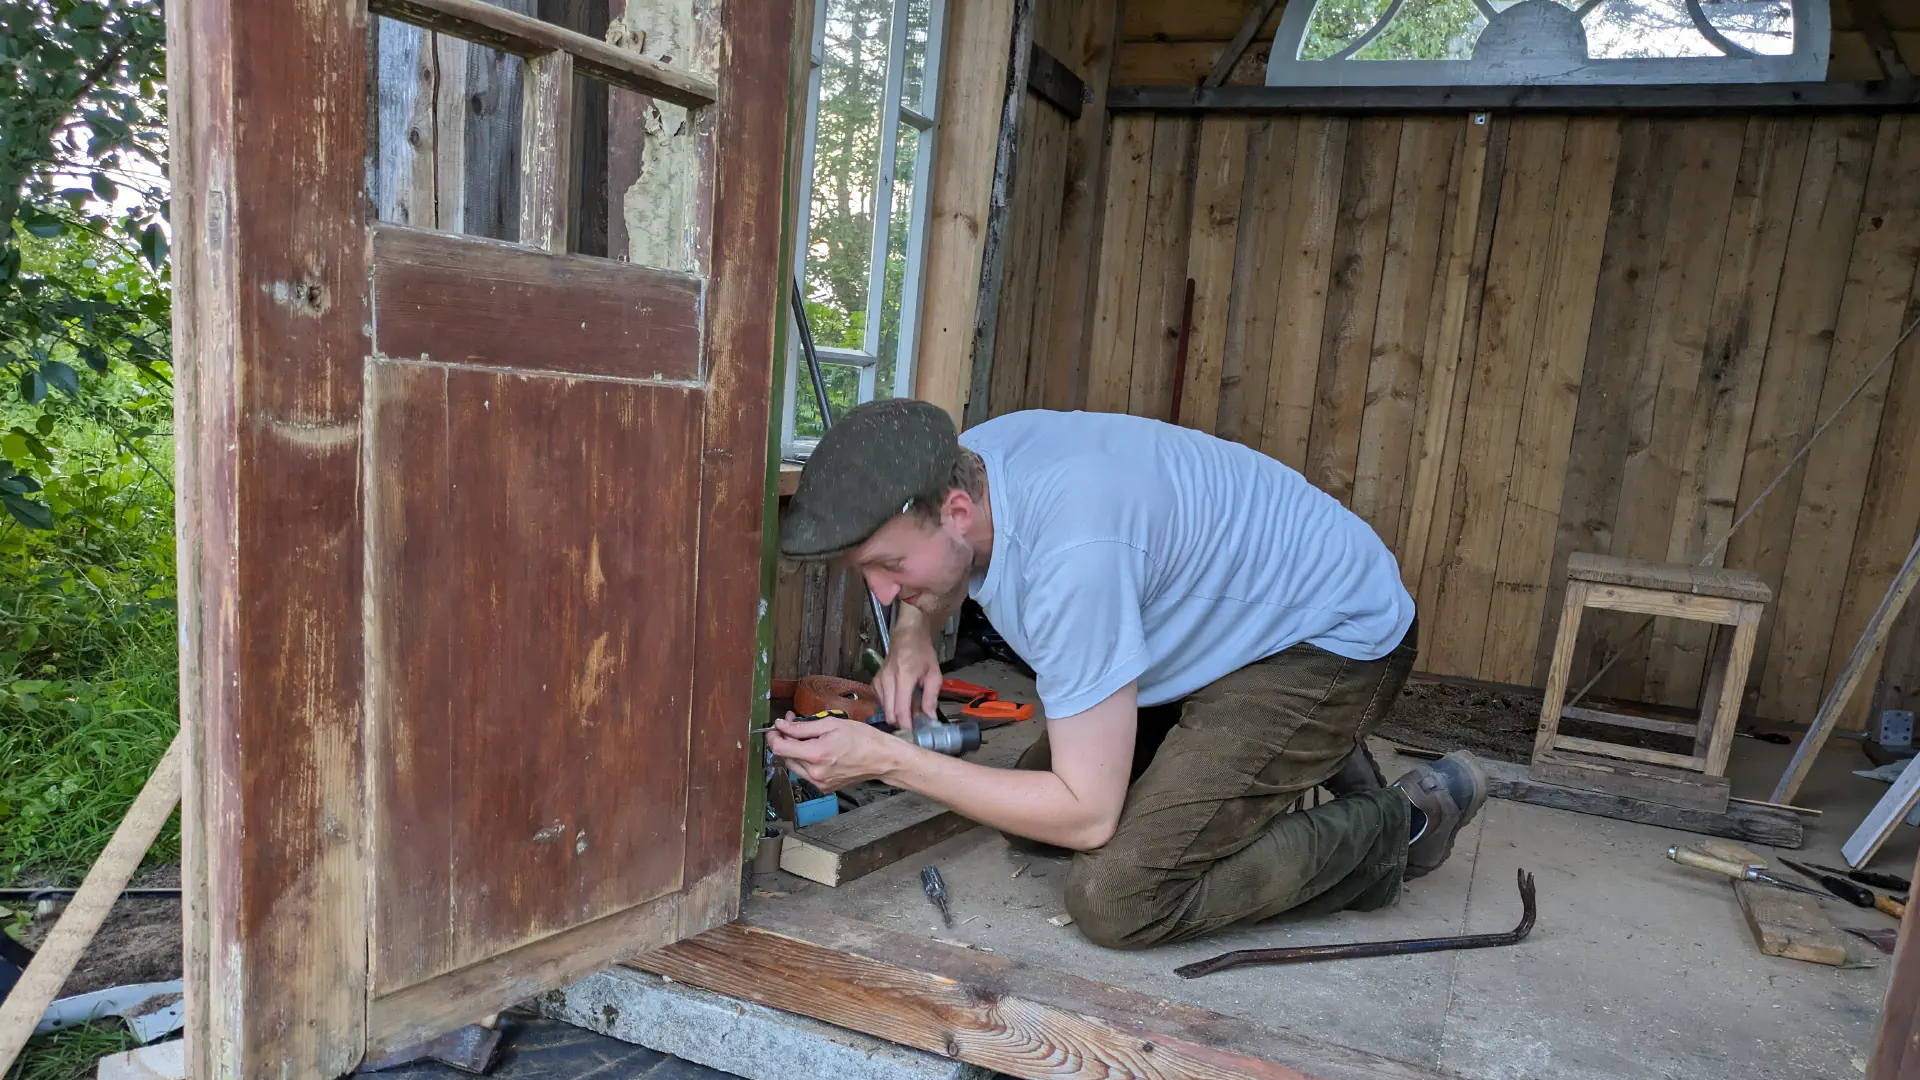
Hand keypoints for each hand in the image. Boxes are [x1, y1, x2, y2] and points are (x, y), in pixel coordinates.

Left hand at [766, 710, 903, 791]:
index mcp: (816, 755)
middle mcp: (814, 773)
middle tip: (793, 723)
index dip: (773, 736)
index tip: (776, 726)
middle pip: (785, 757)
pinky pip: (806, 773)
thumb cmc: (861, 738)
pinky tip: (817, 750)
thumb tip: (781, 725)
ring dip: (794, 750)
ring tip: (806, 736)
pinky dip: (806, 761)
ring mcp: (819, 783)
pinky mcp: (824, 788)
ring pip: (794, 765)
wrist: (881, 758)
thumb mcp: (831, 724)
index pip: (780, 748)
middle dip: (785, 739)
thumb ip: (802, 726)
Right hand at [873, 617, 941, 729]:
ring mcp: (878, 680)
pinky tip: (901, 702)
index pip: (900, 710)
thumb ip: (930, 698)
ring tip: (910, 710)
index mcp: (904, 676)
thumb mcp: (934, 675)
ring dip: (896, 715)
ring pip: (884, 710)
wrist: (907, 635)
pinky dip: (890, 707)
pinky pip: (881, 702)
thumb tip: (930, 720)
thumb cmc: (923, 653)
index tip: (915, 735)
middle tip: (914, 725)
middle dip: (902, 723)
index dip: (906, 726)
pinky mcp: (874, 682)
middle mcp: (887, 679)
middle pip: (889, 714)